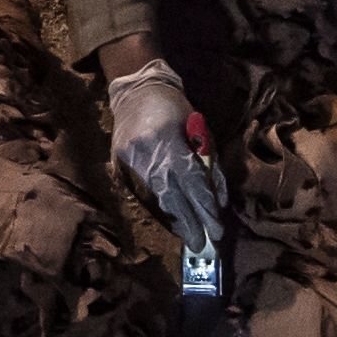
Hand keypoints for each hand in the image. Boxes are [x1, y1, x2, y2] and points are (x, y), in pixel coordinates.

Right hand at [106, 60, 220, 255]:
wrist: (136, 91)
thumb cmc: (175, 108)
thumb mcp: (200, 130)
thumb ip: (209, 164)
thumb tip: (218, 200)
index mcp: (168, 140)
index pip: (191, 182)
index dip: (205, 208)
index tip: (216, 229)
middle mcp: (146, 153)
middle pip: (172, 197)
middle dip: (189, 223)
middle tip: (202, 245)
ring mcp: (130, 161)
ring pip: (155, 199)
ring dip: (174, 220)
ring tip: (188, 236)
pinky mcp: (119, 165)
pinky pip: (142, 193)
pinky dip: (159, 209)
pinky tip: (170, 220)